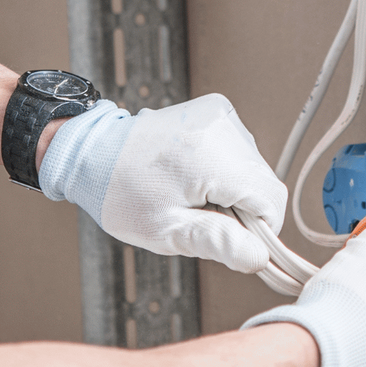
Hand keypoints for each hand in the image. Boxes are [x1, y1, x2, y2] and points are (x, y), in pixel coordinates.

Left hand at [37, 93, 288, 273]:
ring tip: (190, 191)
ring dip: (232, 187)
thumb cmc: (122, 193)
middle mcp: (223, 127)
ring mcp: (221, 114)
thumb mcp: (166, 230)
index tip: (226, 236)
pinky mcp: (216, 109)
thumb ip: (219, 243)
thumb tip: (259, 257)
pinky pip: (240, 149)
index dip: (258, 228)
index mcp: (213, 157)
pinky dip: (224, 167)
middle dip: (241, 207)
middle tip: (198, 214)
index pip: (272, 200)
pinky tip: (193, 173)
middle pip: (264, 182)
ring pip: (254, 167)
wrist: (93, 151)